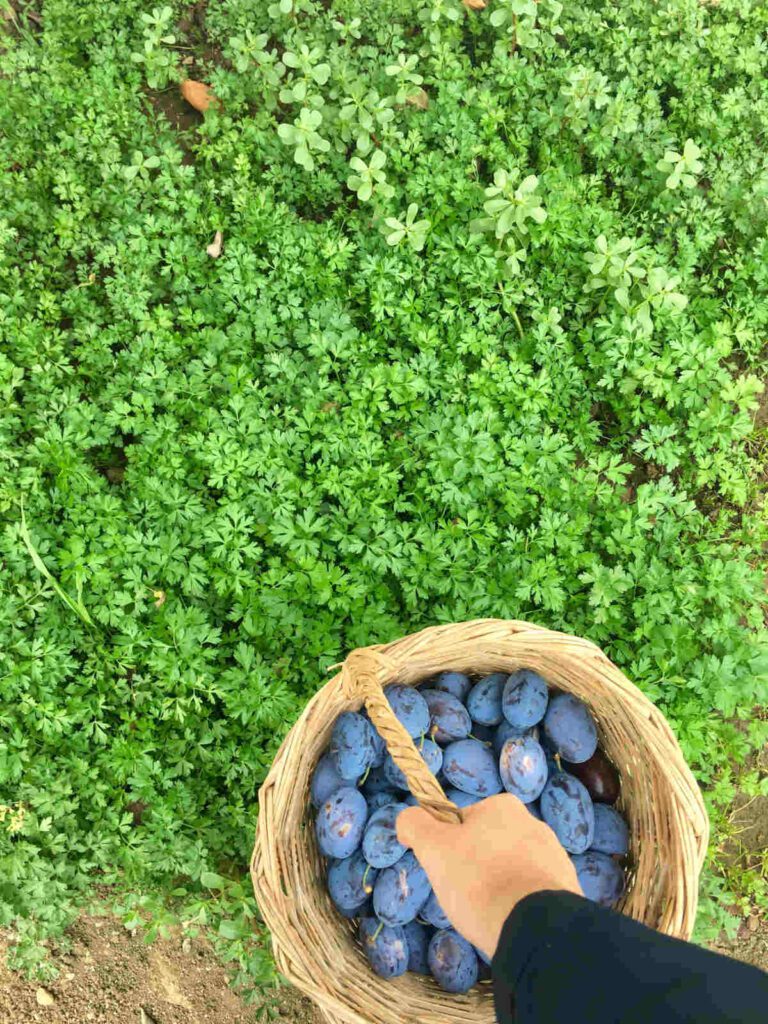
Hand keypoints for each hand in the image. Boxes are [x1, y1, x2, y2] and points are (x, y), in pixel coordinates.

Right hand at [397, 794, 580, 959]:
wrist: (534, 927)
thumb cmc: (479, 880)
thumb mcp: (434, 848)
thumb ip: (415, 825)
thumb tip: (407, 817)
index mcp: (503, 807)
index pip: (463, 822)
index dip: (448, 847)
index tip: (446, 871)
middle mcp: (533, 823)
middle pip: (488, 846)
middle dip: (475, 868)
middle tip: (465, 895)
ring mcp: (554, 857)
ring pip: (511, 870)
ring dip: (498, 887)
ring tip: (488, 913)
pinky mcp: (566, 888)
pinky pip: (532, 893)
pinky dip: (519, 904)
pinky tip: (511, 921)